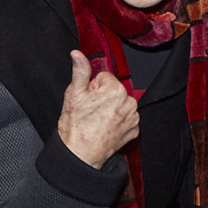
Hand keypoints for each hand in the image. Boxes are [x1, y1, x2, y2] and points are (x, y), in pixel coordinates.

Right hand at [57, 50, 139, 167]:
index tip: (88, 99)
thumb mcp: (73, 94)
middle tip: (91, 111)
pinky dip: (118, 120)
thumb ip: (80, 71)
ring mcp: (133, 118)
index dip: (93, 87)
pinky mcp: (134, 130)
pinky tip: (106, 127)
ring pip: (121, 103)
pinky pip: (127, 118)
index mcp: (115, 90)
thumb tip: (77, 54)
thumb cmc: (75, 125)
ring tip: (98, 120)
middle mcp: (129, 103)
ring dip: (111, 108)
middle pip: (114, 90)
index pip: (104, 77)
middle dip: (103, 97)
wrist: (80, 153)